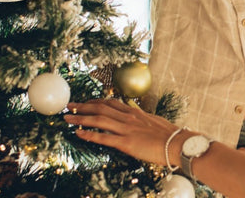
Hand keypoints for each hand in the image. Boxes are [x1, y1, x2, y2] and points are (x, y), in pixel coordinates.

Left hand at [64, 99, 178, 165]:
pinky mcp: (126, 143)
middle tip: (69, 106)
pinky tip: (78, 133)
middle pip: (100, 107)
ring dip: (81, 117)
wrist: (177, 142)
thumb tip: (134, 113)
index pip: (110, 102)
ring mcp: (126, 129)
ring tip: (67, 118)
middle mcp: (128, 117)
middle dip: (83, 106)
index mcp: (134, 111)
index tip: (84, 102)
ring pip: (99, 120)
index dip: (94, 101)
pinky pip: (104, 138)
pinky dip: (89, 135)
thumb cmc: (167, 133)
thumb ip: (140, 117)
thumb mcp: (152, 120)